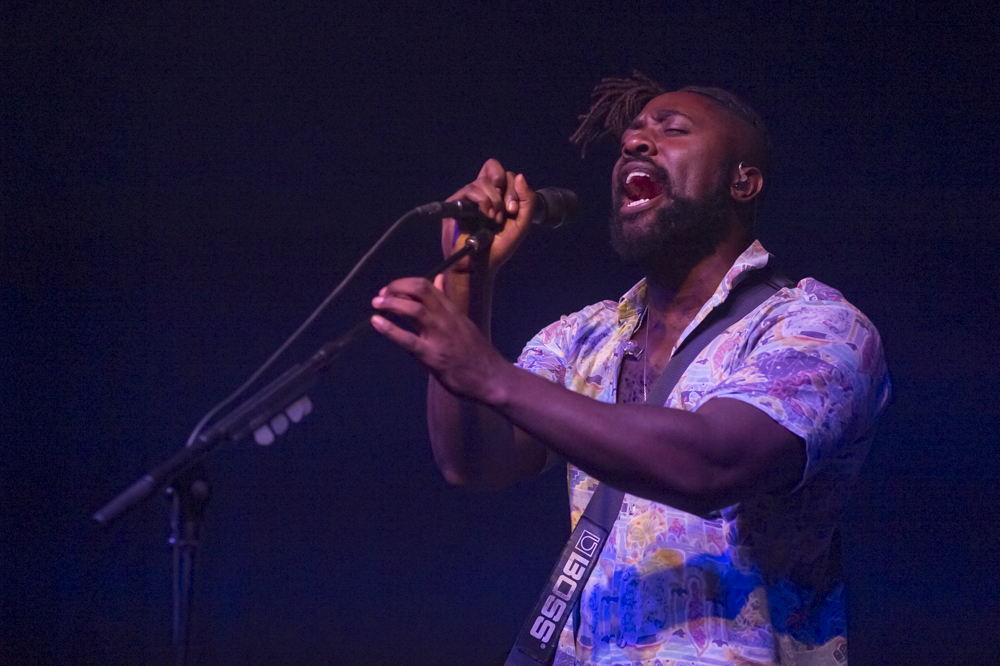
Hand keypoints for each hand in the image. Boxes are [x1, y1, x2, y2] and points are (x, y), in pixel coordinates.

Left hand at [370, 276, 507, 401]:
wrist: (491, 377)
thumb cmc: (474, 351)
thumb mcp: (462, 320)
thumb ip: (447, 301)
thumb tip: (438, 278)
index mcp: (452, 309)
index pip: (426, 285)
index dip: (404, 283)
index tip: (392, 290)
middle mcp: (446, 318)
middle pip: (419, 290)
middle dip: (396, 288)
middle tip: (381, 296)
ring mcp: (439, 336)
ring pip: (414, 310)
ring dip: (391, 303)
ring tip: (377, 304)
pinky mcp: (432, 356)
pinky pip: (408, 340)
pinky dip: (390, 329)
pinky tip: (376, 323)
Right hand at [442, 159, 534, 276]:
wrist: (482, 262)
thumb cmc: (500, 246)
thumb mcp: (522, 223)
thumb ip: (527, 200)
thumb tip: (519, 176)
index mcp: (499, 195)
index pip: (507, 174)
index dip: (513, 188)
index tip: (513, 210)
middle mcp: (483, 192)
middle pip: (494, 168)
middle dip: (505, 188)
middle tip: (506, 210)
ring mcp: (468, 197)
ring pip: (483, 180)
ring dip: (493, 200)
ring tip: (493, 218)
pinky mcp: (456, 202)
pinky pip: (470, 189)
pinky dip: (482, 200)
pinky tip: (485, 215)